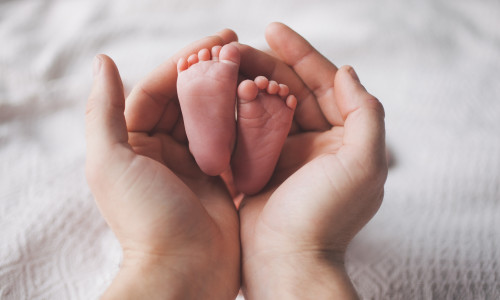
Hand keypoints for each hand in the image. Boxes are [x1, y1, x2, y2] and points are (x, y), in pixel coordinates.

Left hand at [85, 30, 239, 299]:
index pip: (157, 89)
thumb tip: (103, 61)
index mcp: (134, 142)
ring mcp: (194, 165)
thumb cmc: (145, 219)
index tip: (216, 42)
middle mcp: (163, 150)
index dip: (183, 62)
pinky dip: (245, 122)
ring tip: (254, 71)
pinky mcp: (220, 179)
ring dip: (230, 94)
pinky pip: (233, 142)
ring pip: (213, 117)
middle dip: (210, 73)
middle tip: (240, 48)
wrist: (184, 272)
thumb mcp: (111, 162)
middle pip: (187, 100)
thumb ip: (103, 111)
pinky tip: (262, 104)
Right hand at [235, 23, 387, 298]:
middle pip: (290, 89)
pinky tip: (217, 94)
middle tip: (236, 47)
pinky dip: (233, 111)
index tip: (272, 29)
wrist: (287, 261)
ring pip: (265, 106)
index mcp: (343, 137)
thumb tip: (347, 71)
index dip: (301, 53)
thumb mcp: (363, 163)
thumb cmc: (326, 215)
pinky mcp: (258, 166)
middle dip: (265, 65)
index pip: (323, 83)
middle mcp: (315, 141)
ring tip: (223, 65)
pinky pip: (245, 129)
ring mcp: (285, 153)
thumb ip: (365, 113)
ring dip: (246, 84)